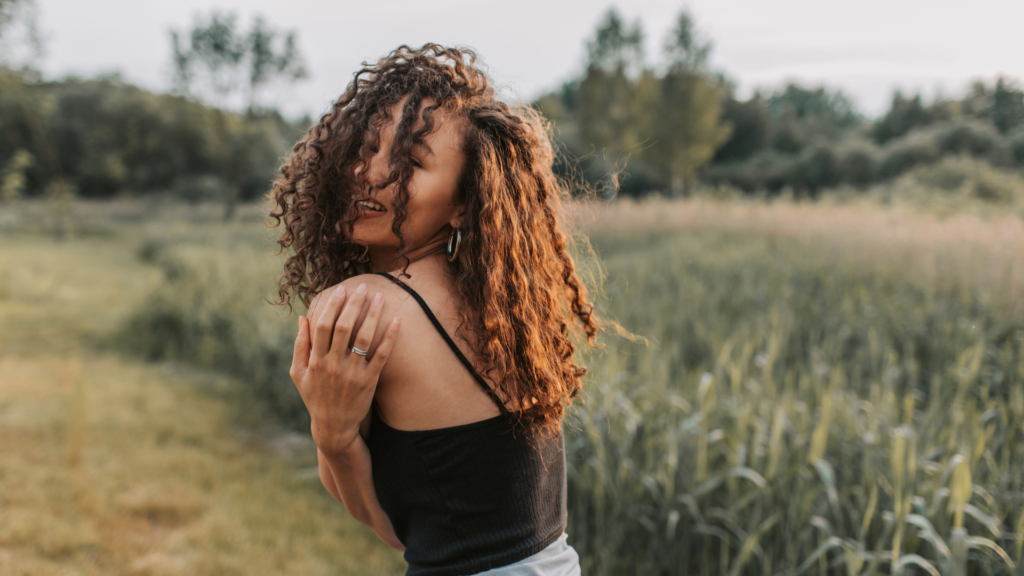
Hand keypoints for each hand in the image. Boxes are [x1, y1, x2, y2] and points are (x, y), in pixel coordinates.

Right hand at [290, 283, 399, 455]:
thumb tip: (303, 318)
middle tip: (363, 286)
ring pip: (364, 338)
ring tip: (380, 297)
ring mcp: (352, 373)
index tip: (341, 290)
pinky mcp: (369, 382)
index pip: (324, 325)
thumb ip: (300, 345)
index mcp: (315, 360)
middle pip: (344, 327)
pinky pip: (382, 356)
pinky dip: (390, 338)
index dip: (333, 305)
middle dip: (354, 304)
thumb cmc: (315, 397)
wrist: (334, 427)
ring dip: (373, 315)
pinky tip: (397, 321)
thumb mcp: (298, 374)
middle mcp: (333, 365)